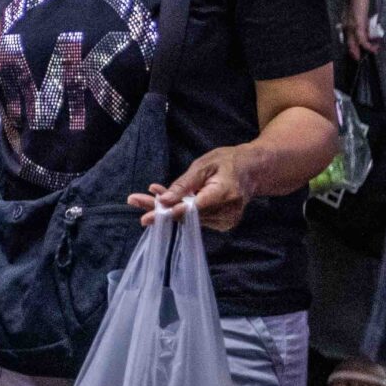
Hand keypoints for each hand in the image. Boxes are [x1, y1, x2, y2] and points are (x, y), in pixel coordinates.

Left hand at [133, 146, 256, 231]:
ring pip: (188, 219)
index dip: (170, 212)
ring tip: (143, 197)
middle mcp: (227, 212)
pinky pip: (195, 218)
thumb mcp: (204, 165)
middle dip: (159, 209)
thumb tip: (163, 200)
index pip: (193, 209)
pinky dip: (178, 209)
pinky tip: (164, 200)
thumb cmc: (228, 162)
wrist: (253, 170)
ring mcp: (226, 221)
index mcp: (225, 194)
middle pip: (187, 216)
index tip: (149, 216)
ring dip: (165, 209)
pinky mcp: (222, 223)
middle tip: (133, 201)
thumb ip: (184, 184)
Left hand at [342, 0, 377, 58]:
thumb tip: (365, 23)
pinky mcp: (357, 26)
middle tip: (358, 59)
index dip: (351, 45)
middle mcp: (346, 26)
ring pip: (355, 43)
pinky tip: (373, 49)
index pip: (347, 37)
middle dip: (354, 52)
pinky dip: (368, 46)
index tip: (356, 52)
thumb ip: (359, 18)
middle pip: (348, 43)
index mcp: (345, 22)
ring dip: (363, 50)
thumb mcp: (357, 11)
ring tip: (373, 51)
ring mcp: (351, 27)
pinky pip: (362, 40)